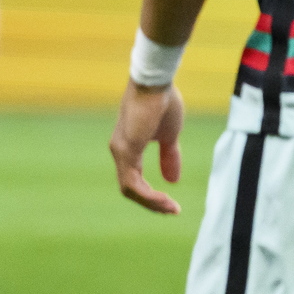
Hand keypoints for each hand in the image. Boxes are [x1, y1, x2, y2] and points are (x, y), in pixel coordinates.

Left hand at [109, 82, 185, 213]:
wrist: (157, 82)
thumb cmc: (162, 102)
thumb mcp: (170, 135)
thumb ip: (169, 156)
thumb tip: (173, 180)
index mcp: (128, 148)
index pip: (135, 181)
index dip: (152, 195)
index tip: (172, 204)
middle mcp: (120, 152)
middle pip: (131, 189)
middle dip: (152, 203)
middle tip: (172, 210)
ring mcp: (120, 151)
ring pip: (130, 190)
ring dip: (151, 202)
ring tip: (171, 208)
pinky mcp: (126, 150)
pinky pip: (133, 182)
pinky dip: (148, 194)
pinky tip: (164, 198)